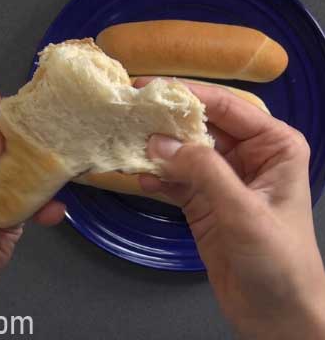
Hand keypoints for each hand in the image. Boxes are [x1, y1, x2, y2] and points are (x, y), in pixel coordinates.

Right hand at [135, 79, 324, 339]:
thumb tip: (158, 140)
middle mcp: (248, 153)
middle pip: (201, 123)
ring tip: (123, 138)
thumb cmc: (278, 262)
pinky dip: (155, 175)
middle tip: (127, 109)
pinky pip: (175, 178)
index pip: (226, 106)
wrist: (279, 320)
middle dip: (166, 119)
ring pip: (183, 149)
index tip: (147, 86)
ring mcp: (224, 177)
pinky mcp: (204, 201)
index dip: (187, 94)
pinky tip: (136, 174)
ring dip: (155, 147)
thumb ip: (203, 171)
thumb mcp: (243, 211)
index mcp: (273, 144)